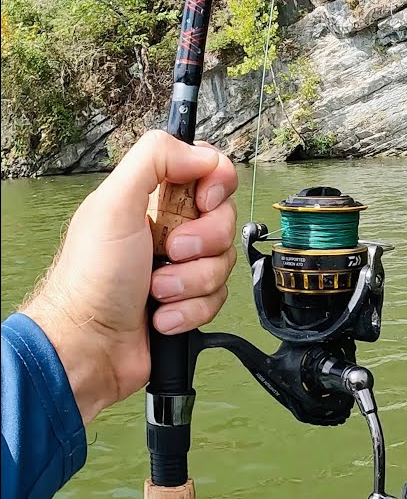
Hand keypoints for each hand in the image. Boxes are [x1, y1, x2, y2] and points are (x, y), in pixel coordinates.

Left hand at [20, 130, 238, 424]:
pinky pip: (218, 299)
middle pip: (225, 219)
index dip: (216, 186)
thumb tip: (200, 152)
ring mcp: (182, 267)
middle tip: (170, 251)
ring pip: (224, 264)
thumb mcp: (113, 205)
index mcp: (152, 198)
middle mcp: (170, 229)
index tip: (201, 202)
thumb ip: (155, 161)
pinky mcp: (191, 301)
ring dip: (191, 282)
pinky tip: (161, 316)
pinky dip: (190, 310)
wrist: (90, 345)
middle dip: (203, 242)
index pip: (209, 172)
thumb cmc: (91, 279)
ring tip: (157, 291)